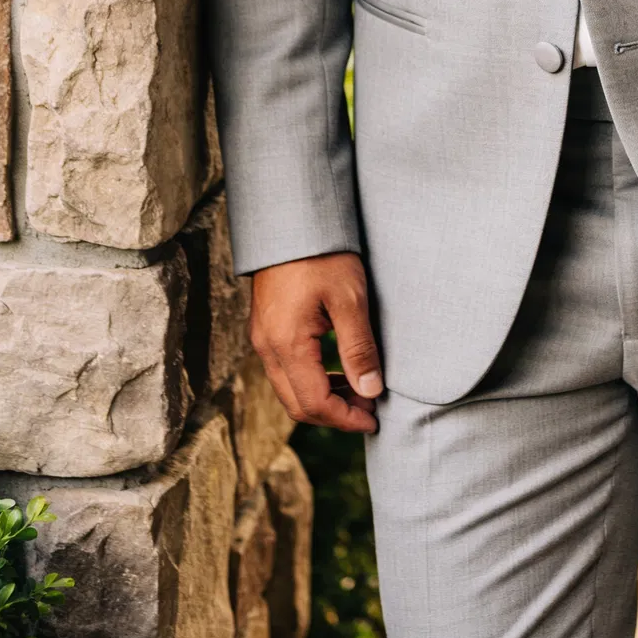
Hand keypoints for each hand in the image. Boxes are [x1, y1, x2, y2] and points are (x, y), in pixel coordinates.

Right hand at [250, 253, 384, 432]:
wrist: (291, 218)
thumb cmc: (323, 254)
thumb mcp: (350, 299)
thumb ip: (359, 348)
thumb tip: (371, 391)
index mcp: (286, 344)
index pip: (314, 404)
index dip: (346, 419)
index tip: (375, 419)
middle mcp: (266, 348)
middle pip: (297, 404)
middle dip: (335, 414)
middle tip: (371, 406)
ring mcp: (263, 338)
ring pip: (290, 389)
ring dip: (324, 398)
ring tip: (360, 389)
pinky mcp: (266, 328)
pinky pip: (286, 370)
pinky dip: (312, 380)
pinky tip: (338, 370)